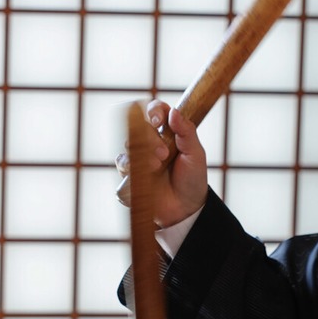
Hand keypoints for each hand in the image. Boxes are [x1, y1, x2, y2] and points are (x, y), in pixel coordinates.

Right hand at [115, 100, 207, 227]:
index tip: (158, 120)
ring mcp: (139, 157)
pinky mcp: (131, 173)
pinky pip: (122, 165)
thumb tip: (174, 112)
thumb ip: (187, 132)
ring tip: (156, 166)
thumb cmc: (193, 178)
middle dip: (150, 137)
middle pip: (139, 126)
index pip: (155, 110)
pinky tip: (142, 175)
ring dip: (140, 153)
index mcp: (167, 132)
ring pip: (128, 143)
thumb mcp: (196, 154)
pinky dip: (129, 167)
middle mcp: (150, 141)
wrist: (186, 208)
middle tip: (164, 154)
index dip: (154, 110)